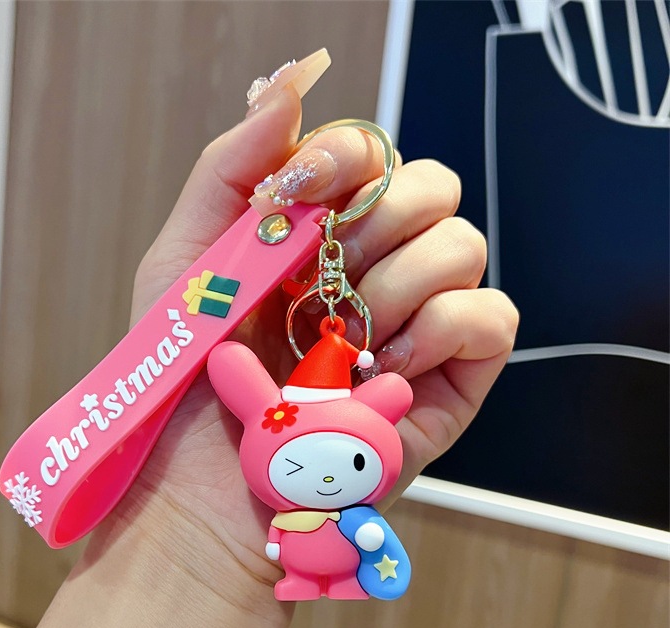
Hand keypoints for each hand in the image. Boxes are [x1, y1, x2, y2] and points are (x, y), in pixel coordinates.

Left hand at [114, 70, 516, 595]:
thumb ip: (228, 169)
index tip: (299, 193)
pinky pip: (494, 316)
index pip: (373, 154)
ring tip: (343, 340)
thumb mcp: (184, 263)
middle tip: (318, 282)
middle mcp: (376, 272)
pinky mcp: (449, 381)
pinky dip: (442, 329)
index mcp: (320, 239)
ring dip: (396, 284)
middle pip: (431, 186)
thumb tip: (288, 84)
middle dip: (374, 223)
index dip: (347, 156)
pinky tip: (383, 369)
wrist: (203, 491)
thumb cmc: (187, 384)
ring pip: (464, 244)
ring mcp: (415, 325)